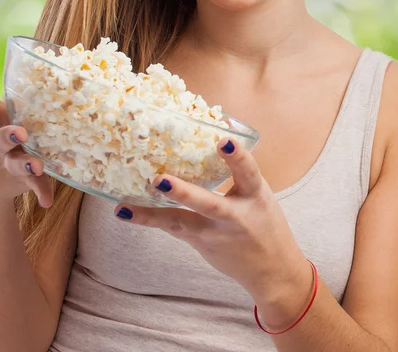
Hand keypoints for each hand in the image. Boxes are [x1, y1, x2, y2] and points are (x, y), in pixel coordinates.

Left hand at [113, 137, 307, 302]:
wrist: (272, 271)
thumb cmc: (263, 221)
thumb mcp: (257, 192)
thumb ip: (238, 168)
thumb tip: (220, 127)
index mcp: (254, 195)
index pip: (248, 172)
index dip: (236, 156)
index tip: (222, 140)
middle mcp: (234, 216)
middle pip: (208, 204)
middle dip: (184, 193)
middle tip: (159, 180)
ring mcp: (214, 233)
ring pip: (181, 223)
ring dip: (152, 214)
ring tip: (125, 206)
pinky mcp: (199, 242)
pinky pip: (172, 228)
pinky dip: (148, 218)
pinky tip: (125, 211)